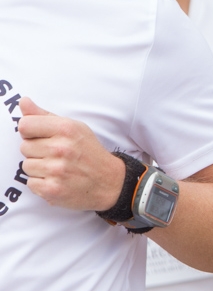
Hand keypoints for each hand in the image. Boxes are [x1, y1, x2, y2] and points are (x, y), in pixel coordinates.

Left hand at [18, 97, 126, 211]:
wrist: (109, 182)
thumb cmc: (89, 153)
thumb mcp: (73, 128)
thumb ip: (45, 116)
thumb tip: (23, 101)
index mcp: (66, 129)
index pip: (25, 125)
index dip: (30, 132)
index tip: (42, 137)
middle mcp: (61, 148)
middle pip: (24, 147)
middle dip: (36, 152)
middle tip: (56, 156)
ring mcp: (57, 170)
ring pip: (26, 166)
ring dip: (39, 169)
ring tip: (57, 168)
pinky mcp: (52, 189)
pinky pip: (30, 183)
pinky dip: (42, 184)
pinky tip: (57, 180)